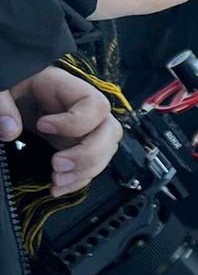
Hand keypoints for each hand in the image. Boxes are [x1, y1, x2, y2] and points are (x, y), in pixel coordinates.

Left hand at [0, 68, 122, 196]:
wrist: (10, 103)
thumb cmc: (10, 88)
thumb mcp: (1, 88)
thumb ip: (2, 105)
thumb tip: (9, 130)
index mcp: (66, 87)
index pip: (93, 104)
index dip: (75, 121)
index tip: (42, 127)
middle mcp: (83, 109)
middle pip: (110, 130)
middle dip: (88, 154)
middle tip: (56, 164)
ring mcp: (85, 129)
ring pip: (107, 151)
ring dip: (85, 171)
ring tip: (56, 180)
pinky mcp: (79, 146)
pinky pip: (93, 166)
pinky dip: (79, 180)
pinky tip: (59, 187)